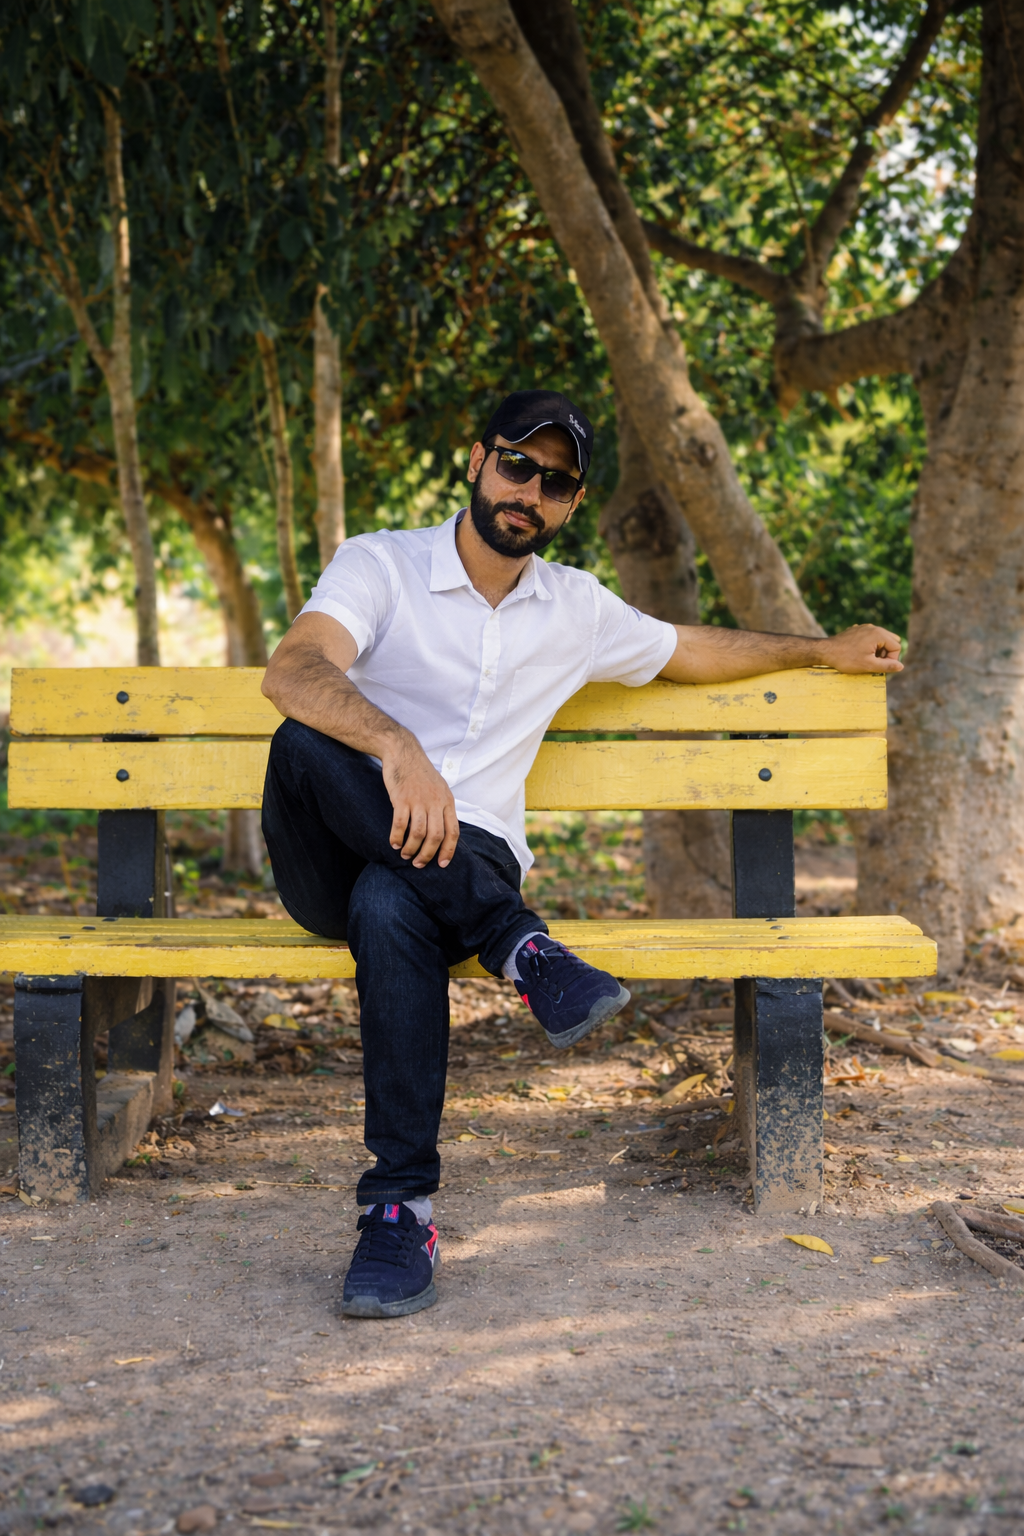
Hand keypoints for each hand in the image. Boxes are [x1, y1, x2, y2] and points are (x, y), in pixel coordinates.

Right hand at [382, 739, 459, 868]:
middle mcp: (435, 802)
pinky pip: (400, 824)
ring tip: (405, 855)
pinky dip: (397, 837)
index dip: (448, 851)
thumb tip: (445, 831)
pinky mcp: (401, 798)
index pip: (453, 832)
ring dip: (411, 849)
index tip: (441, 864)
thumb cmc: (420, 772)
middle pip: (436, 836)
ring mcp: (418, 800)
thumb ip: (442, 807)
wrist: (403, 752)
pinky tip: (393, 843)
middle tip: (418, 864)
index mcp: (447, 801)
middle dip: (427, 855)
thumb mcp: (440, 788)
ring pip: (418, 833)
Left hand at [821, 624, 903, 673]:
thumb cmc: (846, 659)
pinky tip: (859, 653)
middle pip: (891, 640)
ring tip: (867, 659)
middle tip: (875, 662)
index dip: (892, 659)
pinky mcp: (857, 630)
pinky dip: (870, 646)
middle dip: (887, 653)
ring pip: (881, 638)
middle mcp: (873, 628)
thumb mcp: (869, 666)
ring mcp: (864, 627)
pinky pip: (870, 637)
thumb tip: (901, 666)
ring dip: (879, 650)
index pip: (897, 647)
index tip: (881, 667)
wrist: (825, 651)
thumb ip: (887, 666)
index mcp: (879, 634)